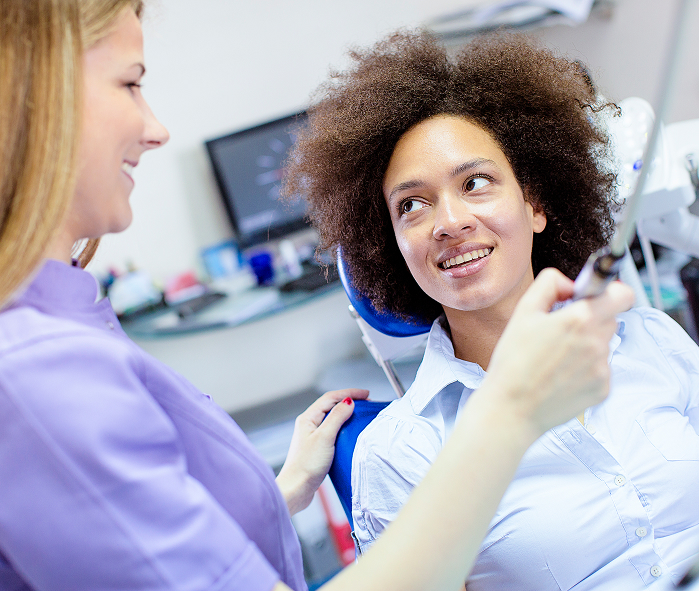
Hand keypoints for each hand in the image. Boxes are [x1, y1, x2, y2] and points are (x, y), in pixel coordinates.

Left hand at [276, 388, 368, 514]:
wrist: (296, 489)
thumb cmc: (306, 465)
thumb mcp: (325, 437)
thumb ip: (337, 417)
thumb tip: (349, 401)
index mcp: (308, 418)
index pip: (330, 397)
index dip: (349, 393)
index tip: (366, 394)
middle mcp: (309, 424)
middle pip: (331, 405)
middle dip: (349, 401)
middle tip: (366, 403)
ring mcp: (312, 436)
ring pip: (332, 418)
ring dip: (346, 414)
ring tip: (360, 415)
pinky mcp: (317, 448)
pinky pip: (332, 431)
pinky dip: (344, 427)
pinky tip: (351, 433)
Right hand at [483, 268, 634, 442]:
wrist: (512, 408)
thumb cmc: (513, 362)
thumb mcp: (523, 312)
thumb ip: (550, 284)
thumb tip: (570, 284)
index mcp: (579, 319)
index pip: (621, 294)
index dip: (611, 291)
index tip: (596, 297)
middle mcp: (597, 342)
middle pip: (611, 318)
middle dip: (591, 319)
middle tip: (562, 331)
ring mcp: (602, 368)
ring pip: (603, 344)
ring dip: (587, 345)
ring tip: (556, 358)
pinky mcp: (603, 389)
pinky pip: (601, 369)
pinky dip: (585, 370)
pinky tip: (561, 376)